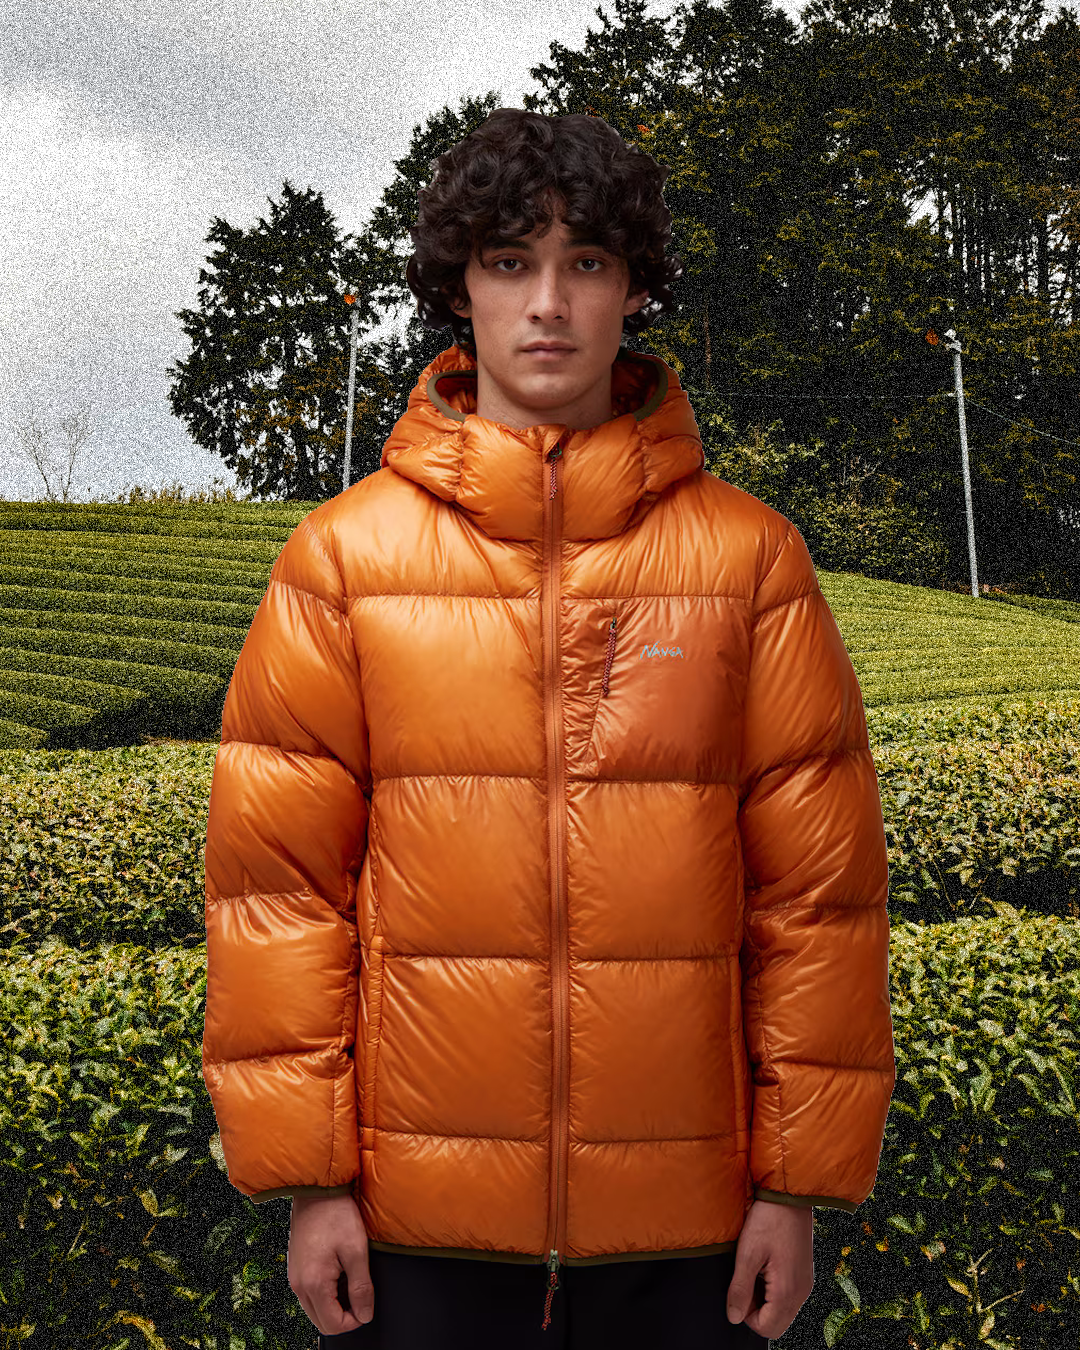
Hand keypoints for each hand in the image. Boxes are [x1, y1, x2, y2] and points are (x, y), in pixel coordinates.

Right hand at [288, 1191, 374, 1335]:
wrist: (316, 1189)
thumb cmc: (337, 1215)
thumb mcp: (356, 1250)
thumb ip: (361, 1287)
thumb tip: (365, 1315)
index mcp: (313, 1284)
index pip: (333, 1325)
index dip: (354, 1321)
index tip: (367, 1305)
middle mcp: (298, 1285)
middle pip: (322, 1321)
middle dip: (344, 1315)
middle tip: (360, 1293)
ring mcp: (295, 1276)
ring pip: (315, 1308)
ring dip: (334, 1303)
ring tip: (350, 1277)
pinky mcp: (295, 1267)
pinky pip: (310, 1292)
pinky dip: (325, 1291)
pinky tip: (338, 1270)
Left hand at [726, 1198, 814, 1339]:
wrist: (789, 1194)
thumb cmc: (768, 1220)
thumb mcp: (747, 1253)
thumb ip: (740, 1289)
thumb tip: (733, 1317)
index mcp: (788, 1291)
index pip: (767, 1328)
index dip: (747, 1316)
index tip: (739, 1290)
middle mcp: (801, 1292)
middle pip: (776, 1323)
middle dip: (757, 1311)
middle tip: (746, 1281)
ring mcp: (805, 1283)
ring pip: (782, 1310)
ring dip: (765, 1300)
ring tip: (755, 1270)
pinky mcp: (804, 1273)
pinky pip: (788, 1295)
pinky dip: (774, 1290)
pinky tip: (765, 1265)